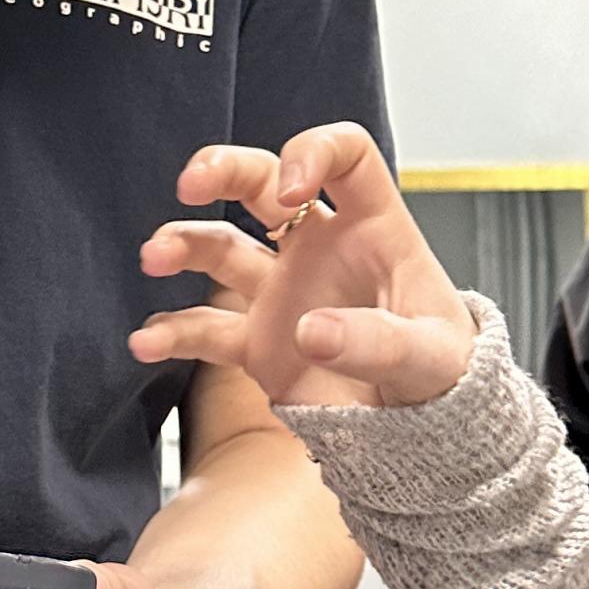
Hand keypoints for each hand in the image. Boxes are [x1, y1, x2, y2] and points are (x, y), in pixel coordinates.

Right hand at [128, 125, 478, 410]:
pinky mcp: (256, 340)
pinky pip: (205, 328)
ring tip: (155, 255)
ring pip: (221, 245)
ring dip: (184, 243)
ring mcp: (282, 291)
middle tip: (191, 183)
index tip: (289, 193)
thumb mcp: (428, 356)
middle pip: (262, 181)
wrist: (421, 434)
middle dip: (222, 169)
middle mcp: (319, 248)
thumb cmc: (442, 374)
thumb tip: (312, 329)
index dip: (312, 154)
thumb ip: (376, 341)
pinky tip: (146, 341)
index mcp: (373, 229)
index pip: (345, 155)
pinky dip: (172, 332)